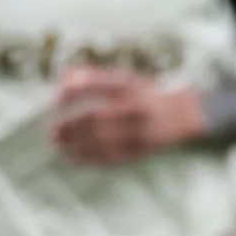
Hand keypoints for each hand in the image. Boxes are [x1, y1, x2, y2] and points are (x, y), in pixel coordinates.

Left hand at [50, 67, 201, 165]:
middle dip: (70, 125)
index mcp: (129, 86)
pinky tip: (73, 158)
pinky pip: (109, 156)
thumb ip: (94, 77)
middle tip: (54, 132)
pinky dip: (88, 158)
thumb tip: (63, 81)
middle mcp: (134, 107)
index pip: (95, 83)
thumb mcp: (124, 79)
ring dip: (75, 144)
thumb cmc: (143, 95)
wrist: (181, 115)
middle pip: (95, 117)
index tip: (59, 96)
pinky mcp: (138, 149)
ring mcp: (137, 130)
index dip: (72, 90)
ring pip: (100, 140)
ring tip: (59, 146)